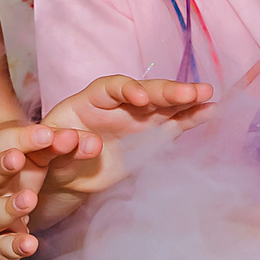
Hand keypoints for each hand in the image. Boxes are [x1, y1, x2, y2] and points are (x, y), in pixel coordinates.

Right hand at [0, 121, 98, 259]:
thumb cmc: (12, 181)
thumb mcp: (32, 159)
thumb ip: (58, 147)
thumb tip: (94, 141)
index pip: (1, 143)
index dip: (22, 138)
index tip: (46, 134)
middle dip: (1, 166)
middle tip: (18, 159)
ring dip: (10, 207)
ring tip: (29, 200)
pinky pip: (0, 247)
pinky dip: (14, 246)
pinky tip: (30, 244)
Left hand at [38, 76, 217, 199]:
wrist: (66, 173)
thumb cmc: (53, 154)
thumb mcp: (49, 148)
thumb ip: (67, 143)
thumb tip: (90, 144)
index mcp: (91, 99)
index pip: (113, 87)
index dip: (128, 90)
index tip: (141, 100)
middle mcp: (120, 103)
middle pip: (146, 91)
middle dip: (168, 91)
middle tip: (191, 92)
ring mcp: (139, 117)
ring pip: (166, 104)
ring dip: (187, 99)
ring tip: (208, 94)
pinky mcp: (152, 135)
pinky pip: (175, 123)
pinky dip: (192, 117)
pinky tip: (211, 111)